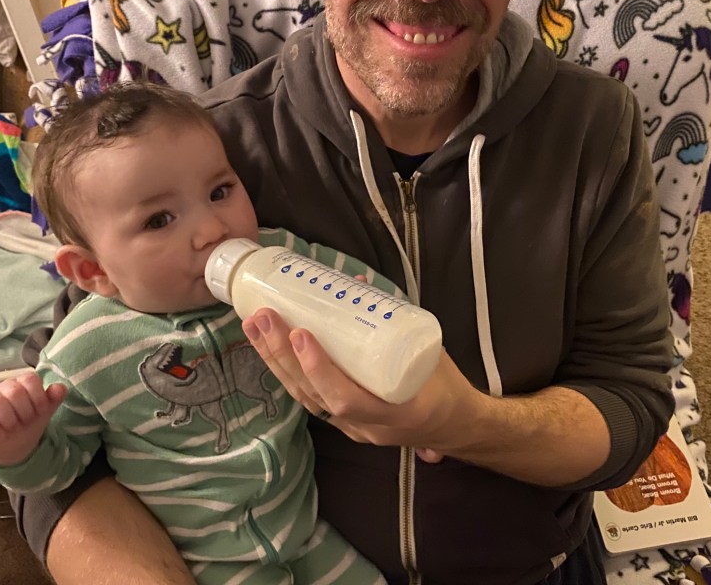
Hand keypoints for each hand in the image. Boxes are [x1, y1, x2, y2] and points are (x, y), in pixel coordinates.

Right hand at [0, 371, 66, 465]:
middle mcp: (5, 387)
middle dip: (25, 412)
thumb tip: (60, 388)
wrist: (13, 444)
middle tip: (25, 421)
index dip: (38, 398)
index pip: (30, 379)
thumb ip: (54, 398)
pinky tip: (0, 432)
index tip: (39, 411)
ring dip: (10, 420)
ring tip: (13, 426)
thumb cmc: (28, 422)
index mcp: (23, 382)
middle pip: (15, 392)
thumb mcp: (44, 411)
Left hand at [241, 308, 475, 456]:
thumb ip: (395, 322)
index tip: (301, 333)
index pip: (346, 399)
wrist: (456, 425)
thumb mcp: (431, 353)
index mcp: (397, 412)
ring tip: (254, 327)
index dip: (319, 368)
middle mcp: (367, 428)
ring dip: (275, 362)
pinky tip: (268, 348)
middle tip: (264, 318)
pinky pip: (309, 399)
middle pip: (314, 396)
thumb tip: (357, 281)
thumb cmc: (446, 386)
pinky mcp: (343, 423)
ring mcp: (352, 429)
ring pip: (305, 398)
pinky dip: (287, 371)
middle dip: (283, 356)